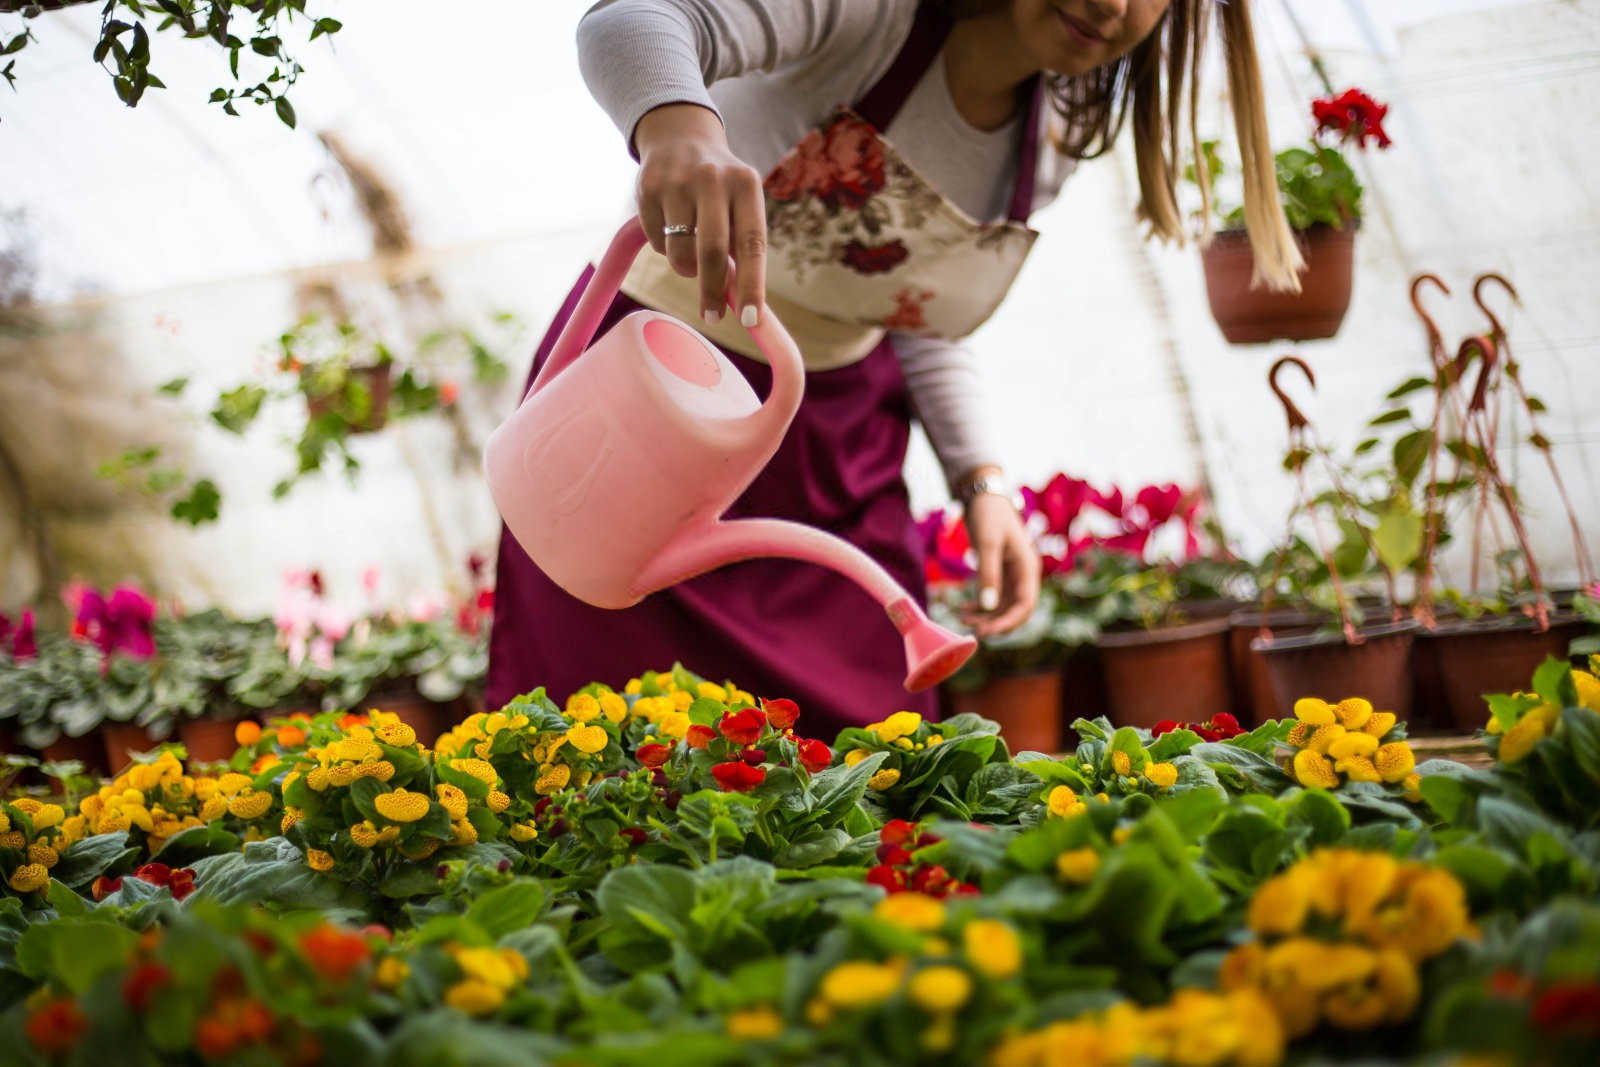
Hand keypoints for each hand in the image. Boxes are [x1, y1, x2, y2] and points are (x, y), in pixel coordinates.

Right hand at [633, 103, 766, 326]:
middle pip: (712, 250)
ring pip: (680, 252)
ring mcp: (677, 182)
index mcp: (746, 185)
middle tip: (712, 316)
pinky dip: (666, 249)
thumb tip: (744, 305)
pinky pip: (656, 242)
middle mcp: (713, 180)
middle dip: (712, 290)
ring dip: (686, 268)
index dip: (751, 285)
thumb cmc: (720, 188)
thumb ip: (742, 247)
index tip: (749, 319)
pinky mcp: (648, 188)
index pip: (752, 244)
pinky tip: (671, 227)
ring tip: (691, 257)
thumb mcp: (741, 204)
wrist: (679, 137)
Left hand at [961, 492, 1040, 637]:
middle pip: (1016, 610)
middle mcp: (1023, 575)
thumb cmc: (989, 515)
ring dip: (986, 617)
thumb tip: (987, 607)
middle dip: (996, 623)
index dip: (1009, 623)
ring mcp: (1012, 575)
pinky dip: (980, 607)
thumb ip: (988, 574)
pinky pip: (993, 598)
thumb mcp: (987, 544)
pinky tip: (963, 610)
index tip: (988, 632)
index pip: (1025, 605)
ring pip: (1003, 606)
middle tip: (974, 632)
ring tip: (962, 620)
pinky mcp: (999, 573)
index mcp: (1027, 568)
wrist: (983, 496)